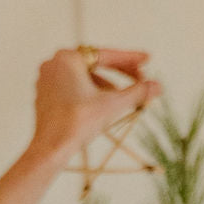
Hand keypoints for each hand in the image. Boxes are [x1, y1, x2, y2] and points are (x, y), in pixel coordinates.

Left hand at [29, 47, 161, 157]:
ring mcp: (47, 79)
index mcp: (68, 58)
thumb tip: (158, 86)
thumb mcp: (112, 105)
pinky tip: (102, 104)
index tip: (147, 59)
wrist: (51, 149)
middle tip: (140, 79)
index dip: (130, 59)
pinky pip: (73, 87)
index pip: (106, 55)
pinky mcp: (45, 95)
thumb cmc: (78, 123)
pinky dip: (90, 93)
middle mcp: (54, 63)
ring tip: (123, 98)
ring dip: (106, 85)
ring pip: (84, 77)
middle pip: (95, 64)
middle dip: (119, 72)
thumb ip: (137, 92)